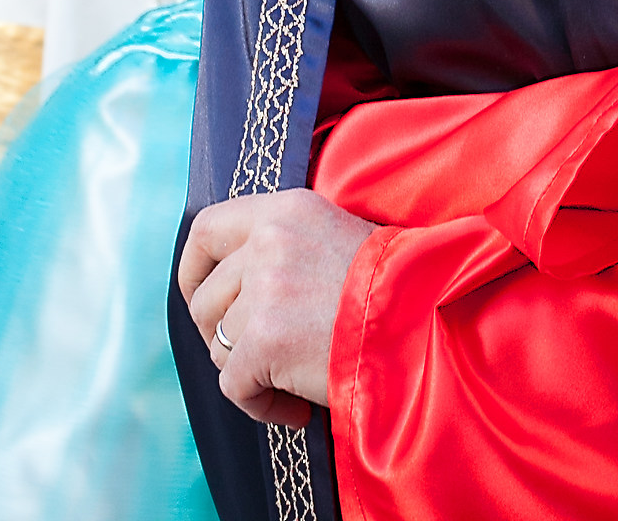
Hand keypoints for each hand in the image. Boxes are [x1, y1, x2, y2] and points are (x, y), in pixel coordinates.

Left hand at [179, 191, 377, 425]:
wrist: (424, 321)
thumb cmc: (386, 287)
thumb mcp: (330, 235)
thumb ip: (279, 245)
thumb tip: (230, 283)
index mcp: (283, 209)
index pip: (205, 229)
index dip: (193, 271)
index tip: (202, 299)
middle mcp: (267, 241)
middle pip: (205, 298)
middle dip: (221, 335)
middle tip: (257, 355)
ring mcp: (263, 290)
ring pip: (218, 345)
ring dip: (248, 371)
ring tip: (291, 378)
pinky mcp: (262, 340)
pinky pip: (234, 386)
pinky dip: (261, 406)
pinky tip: (296, 406)